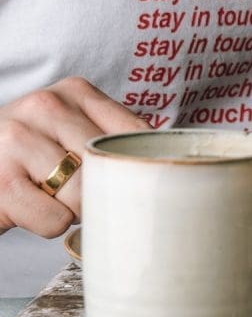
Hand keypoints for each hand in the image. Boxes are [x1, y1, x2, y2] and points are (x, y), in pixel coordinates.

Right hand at [0, 79, 146, 235]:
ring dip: (73, 210)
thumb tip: (170, 164)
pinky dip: (48, 225)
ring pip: (83, 195)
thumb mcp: (69, 129)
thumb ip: (110, 136)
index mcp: (75, 91)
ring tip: (50, 195)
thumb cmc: (29, 154)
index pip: (135, 134)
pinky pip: (55, 221)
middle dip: (101, 193)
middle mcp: (46, 106)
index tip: (138, 184)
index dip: (141, 168)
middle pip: (108, 168)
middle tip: (77, 192)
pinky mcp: (1, 181)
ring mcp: (19, 140)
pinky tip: (29, 205)